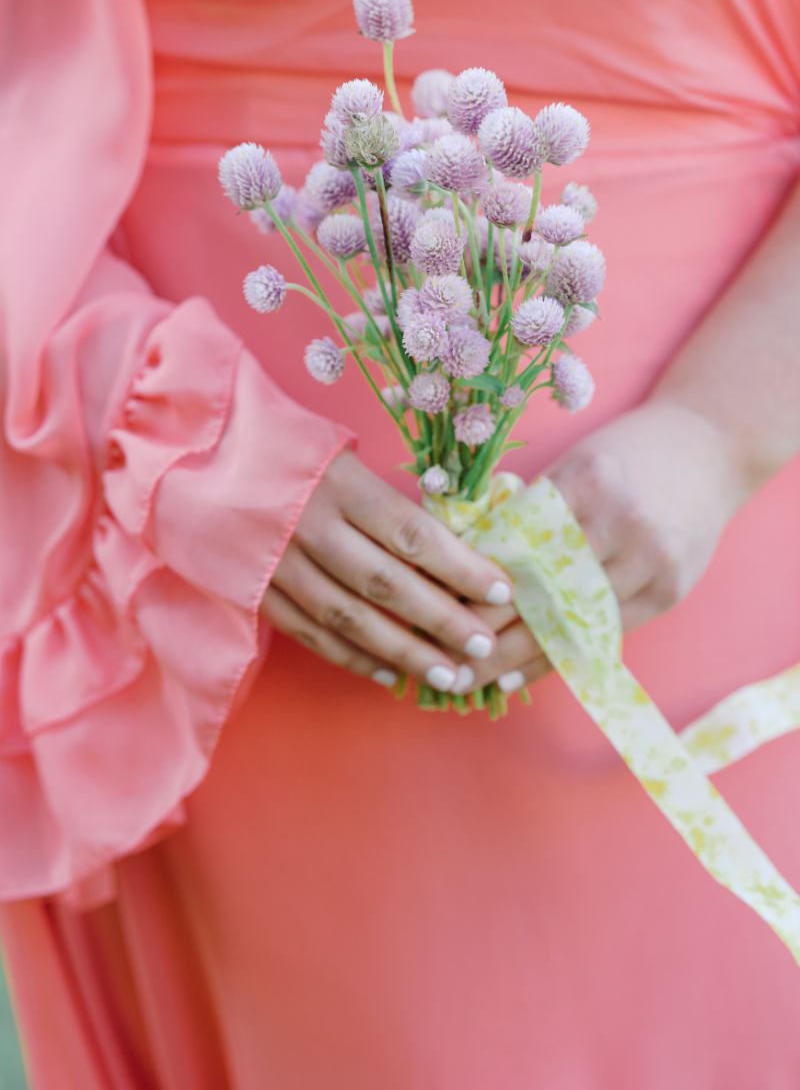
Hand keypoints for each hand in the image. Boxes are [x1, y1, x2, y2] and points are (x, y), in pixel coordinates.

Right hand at [261, 448, 513, 690]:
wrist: (189, 455)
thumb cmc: (279, 447)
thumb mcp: (335, 452)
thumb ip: (382, 499)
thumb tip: (444, 546)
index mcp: (339, 483)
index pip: (413, 534)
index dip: (461, 568)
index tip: (501, 591)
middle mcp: (309, 526)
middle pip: (387, 584)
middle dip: (442, 620)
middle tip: (483, 647)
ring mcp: (278, 564)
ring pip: (350, 619)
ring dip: (403, 652)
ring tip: (448, 675)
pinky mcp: (255, 591)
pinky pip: (310, 633)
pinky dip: (351, 657)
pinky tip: (387, 673)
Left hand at [446, 400, 749, 695]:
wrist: (713, 447)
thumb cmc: (627, 452)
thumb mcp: (574, 463)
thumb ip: (529, 510)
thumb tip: (464, 563)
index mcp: (587, 481)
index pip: (516, 544)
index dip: (472, 583)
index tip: (434, 611)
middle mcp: (621, 523)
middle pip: (539, 590)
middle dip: (486, 632)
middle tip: (440, 661)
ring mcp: (650, 560)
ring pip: (569, 621)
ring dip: (515, 657)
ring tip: (470, 679)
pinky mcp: (668, 589)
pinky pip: (603, 633)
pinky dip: (557, 656)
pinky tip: (519, 675)